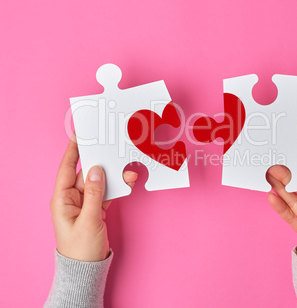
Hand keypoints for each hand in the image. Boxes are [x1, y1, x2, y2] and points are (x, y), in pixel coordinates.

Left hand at [50, 134, 137, 261]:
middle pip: (87, 173)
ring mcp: (85, 202)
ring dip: (113, 176)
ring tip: (127, 170)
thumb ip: (94, 194)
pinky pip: (107, 192)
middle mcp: (73, 197)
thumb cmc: (81, 248)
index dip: (73, 150)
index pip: (67, 168)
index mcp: (63, 198)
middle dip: (101, 162)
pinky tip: (127, 181)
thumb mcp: (89, 220)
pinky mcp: (96, 208)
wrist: (87, 268)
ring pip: (100, 182)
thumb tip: (97, 170)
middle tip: (111, 148)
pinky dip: (117, 187)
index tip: (80, 135)